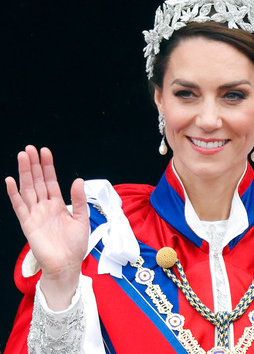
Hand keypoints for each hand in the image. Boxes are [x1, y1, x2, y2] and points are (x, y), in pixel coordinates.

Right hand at [6, 146, 88, 309]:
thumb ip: (79, 200)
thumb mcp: (82, 219)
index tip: (44, 151)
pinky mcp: (28, 224)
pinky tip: (11, 181)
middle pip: (37, 181)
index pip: (50, 181)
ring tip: (22, 156)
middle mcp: (44, 207)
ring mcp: (35, 214)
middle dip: (34, 165)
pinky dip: (14, 194)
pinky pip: (19, 206)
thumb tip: (78, 180)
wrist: (67, 265)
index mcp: (57, 205)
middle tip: (30, 148)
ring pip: (28, 189)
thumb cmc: (74, 245)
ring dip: (24, 173)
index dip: (47, 166)